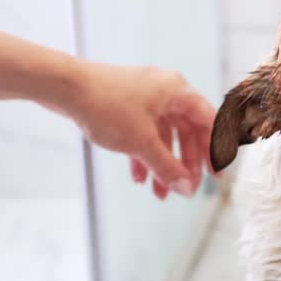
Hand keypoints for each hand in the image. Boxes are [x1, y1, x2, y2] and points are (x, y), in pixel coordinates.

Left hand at [65, 62, 215, 199]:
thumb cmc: (107, 106)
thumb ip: (167, 167)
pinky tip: (137, 178)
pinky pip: (143, 132)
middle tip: (188, 189)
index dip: (214, 149)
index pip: (208, 122)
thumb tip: (187, 189)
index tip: (216, 174)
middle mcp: (166, 91)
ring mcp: (145, 97)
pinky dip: (143, 155)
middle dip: (184, 164)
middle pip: (186, 132)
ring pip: (163, 135)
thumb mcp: (142, 143)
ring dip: (162, 164)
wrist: (64, 87)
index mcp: (178, 92)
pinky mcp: (126, 104)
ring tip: (159, 193)